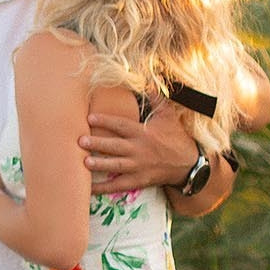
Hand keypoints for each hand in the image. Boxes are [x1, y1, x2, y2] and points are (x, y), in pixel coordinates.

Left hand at [80, 102, 195, 192]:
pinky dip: (103, 188)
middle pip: (116, 146)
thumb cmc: (175, 137)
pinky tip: (89, 189)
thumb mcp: (168, 115)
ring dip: (100, 165)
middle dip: (98, 143)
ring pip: (116, 166)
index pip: (122, 126)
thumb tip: (147, 80)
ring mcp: (138, 167)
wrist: (188, 164)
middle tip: (81, 141)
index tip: (90, 117)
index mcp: (143, 133)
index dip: (106, 121)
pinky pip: (118, 186)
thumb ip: (155, 98)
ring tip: (84, 162)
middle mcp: (139, 150)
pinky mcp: (138, 181)